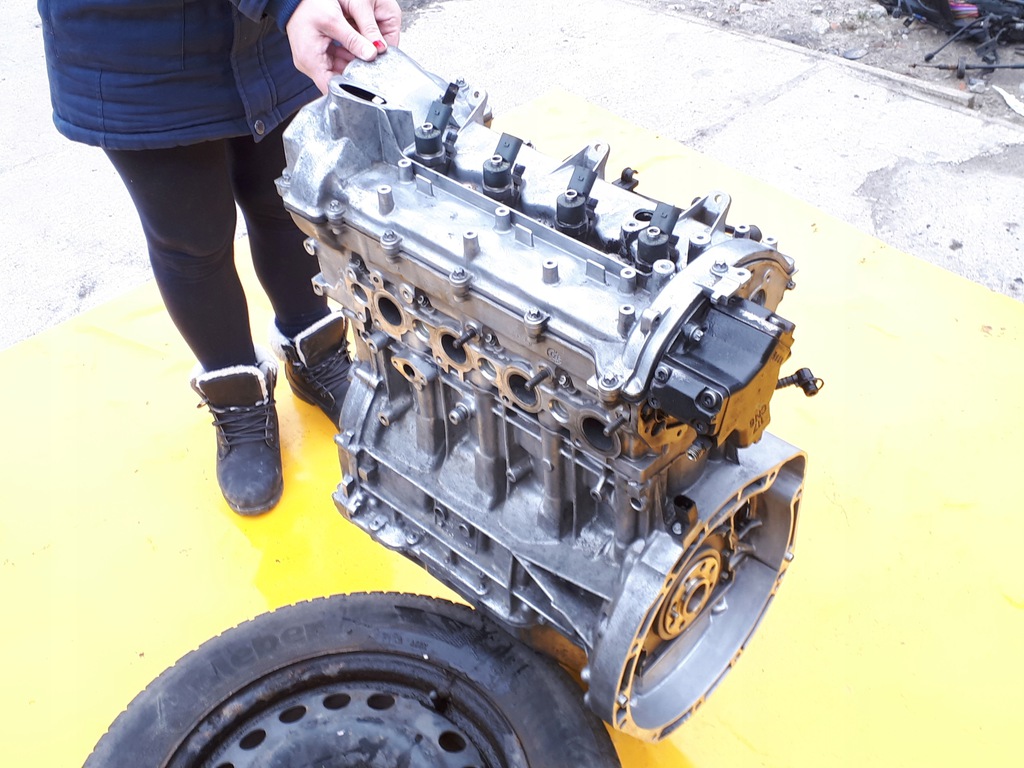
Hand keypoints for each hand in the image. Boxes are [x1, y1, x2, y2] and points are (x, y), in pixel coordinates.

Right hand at [285, 0, 401, 93]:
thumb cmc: (307, 4)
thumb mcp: (334, 20)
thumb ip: (354, 40)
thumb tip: (372, 54)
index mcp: (310, 61)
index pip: (331, 89)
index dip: (349, 90)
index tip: (366, 84)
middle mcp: (309, 64)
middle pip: (336, 80)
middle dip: (354, 74)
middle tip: (371, 67)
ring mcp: (312, 59)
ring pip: (337, 70)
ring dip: (352, 64)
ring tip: (366, 57)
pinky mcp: (316, 52)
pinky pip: (334, 60)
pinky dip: (346, 56)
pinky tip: (357, 50)